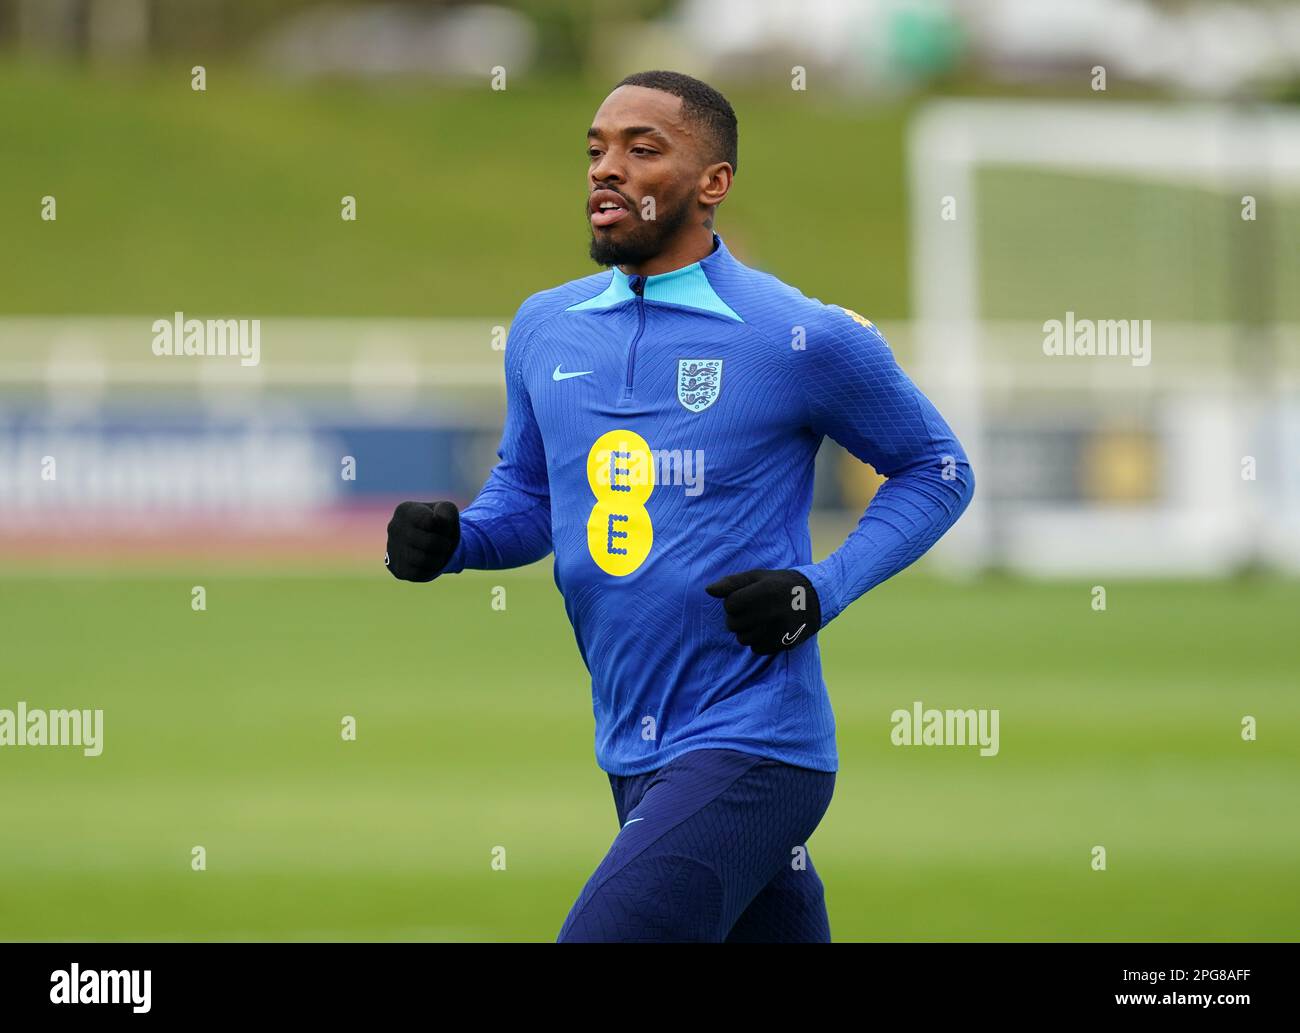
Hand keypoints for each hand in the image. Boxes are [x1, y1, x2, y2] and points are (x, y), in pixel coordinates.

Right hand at [385, 500, 460, 581]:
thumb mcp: (447, 511)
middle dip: (444, 545)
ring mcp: (392, 549)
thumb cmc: (439, 525)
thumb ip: (446, 511)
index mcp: (405, 510)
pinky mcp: (396, 568)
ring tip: (437, 553)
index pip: (431, 522)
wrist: (432, 544)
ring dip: (439, 559)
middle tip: (444, 543)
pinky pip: (417, 574)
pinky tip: (428, 562)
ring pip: (423, 560)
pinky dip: (429, 570)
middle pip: (430, 543)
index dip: (444, 527)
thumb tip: (437, 520)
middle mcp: (394, 528)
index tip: (441, 526)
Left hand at [705, 569, 820, 654]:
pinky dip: (758, 641)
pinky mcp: (784, 643)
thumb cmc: (779, 584)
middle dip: (737, 617)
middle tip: (752, 610)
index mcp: (764, 591)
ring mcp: (779, 629)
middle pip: (733, 624)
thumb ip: (731, 583)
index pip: (730, 605)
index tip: (744, 598)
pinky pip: (756, 649)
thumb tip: (708, 590)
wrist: (815, 598)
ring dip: (746, 631)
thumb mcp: (757, 577)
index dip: (733, 602)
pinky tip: (768, 629)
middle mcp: (772, 612)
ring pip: (743, 639)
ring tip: (760, 620)